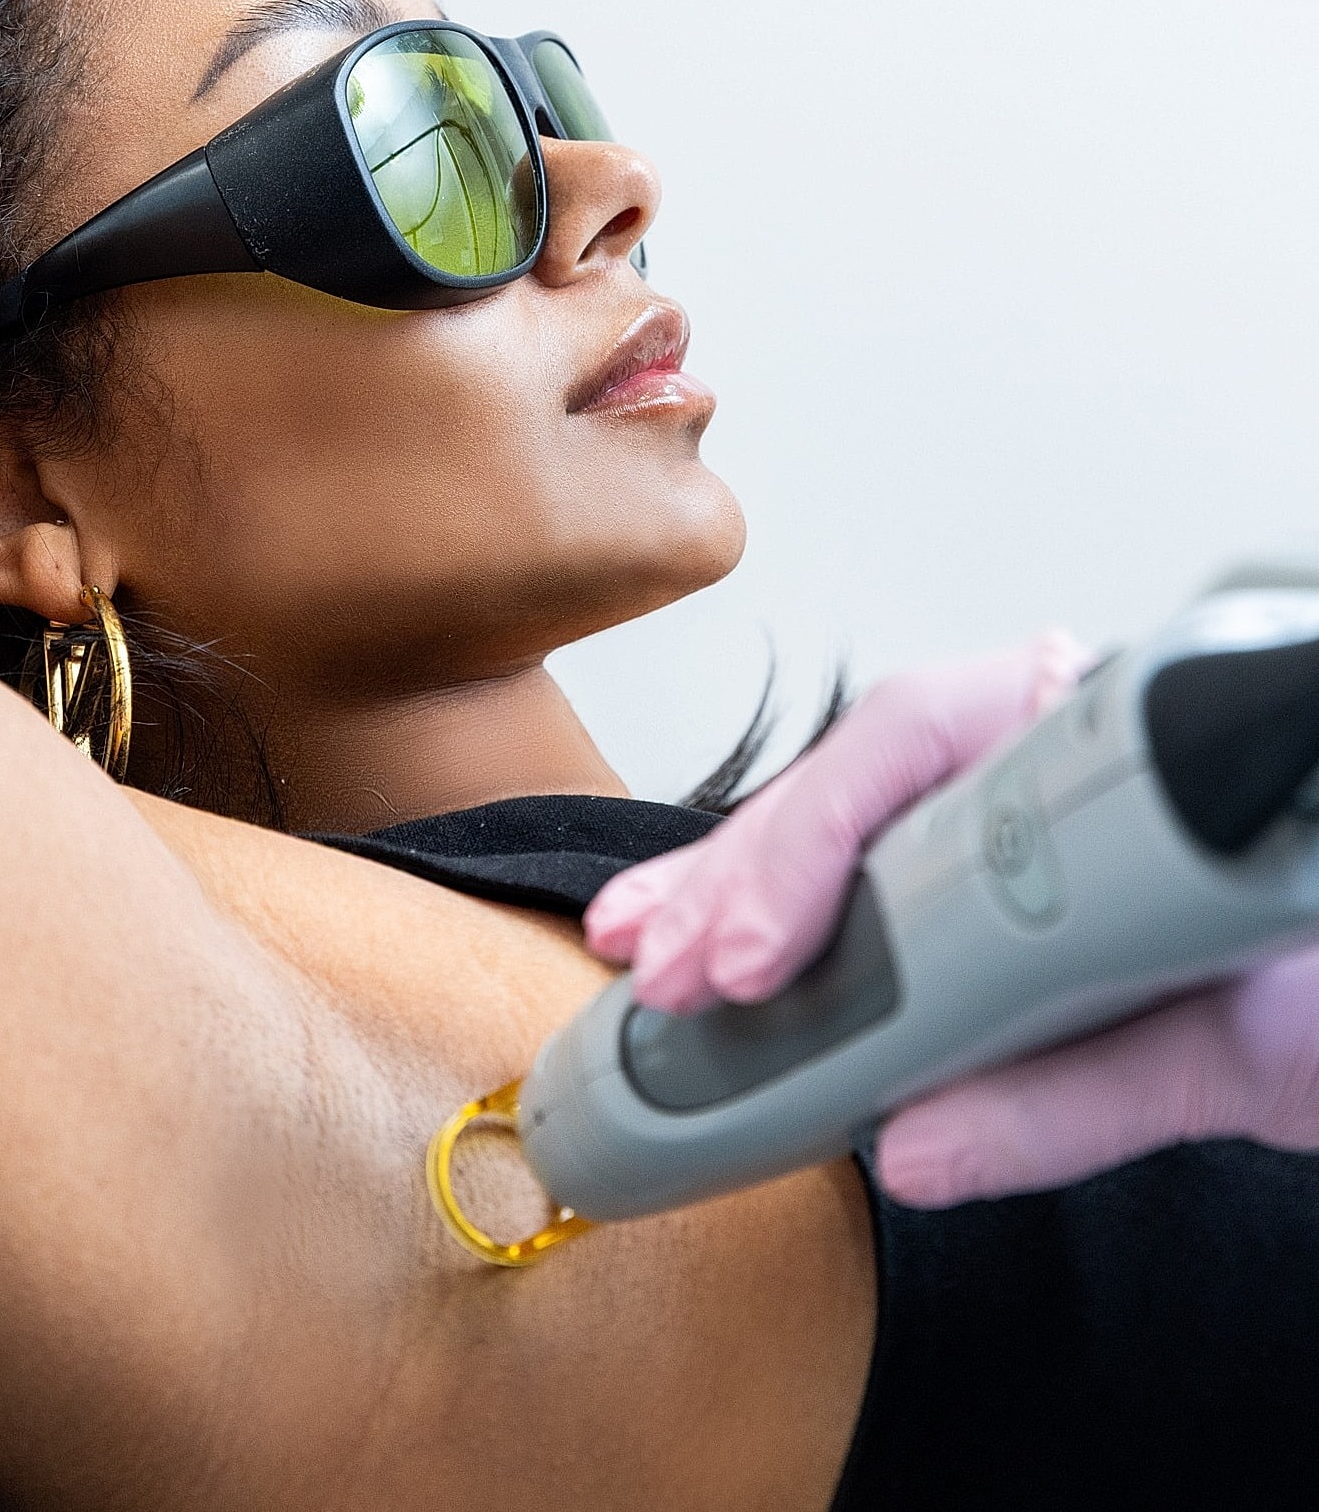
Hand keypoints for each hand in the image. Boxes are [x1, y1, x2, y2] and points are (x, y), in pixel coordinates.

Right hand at [586, 628, 1318, 1206]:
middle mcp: (1043, 761)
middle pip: (853, 783)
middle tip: (671, 973)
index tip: (765, 959)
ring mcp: (1011, 821)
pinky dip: (782, 926)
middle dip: (743, 880)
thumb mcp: (1248, 1040)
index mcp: (1109, 748)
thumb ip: (1082, 1092)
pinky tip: (703, 945)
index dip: (817, 845)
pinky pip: (872, 894)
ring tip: (642, 944)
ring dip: (728, 891)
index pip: (921, 742)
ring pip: (841, 824)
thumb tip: (916, 1147)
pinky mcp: (1000, 904)